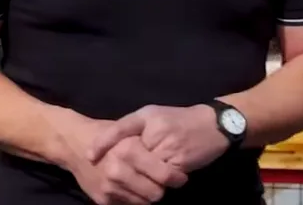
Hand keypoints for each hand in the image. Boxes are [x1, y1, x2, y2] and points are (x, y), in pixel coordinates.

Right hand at [85, 137, 187, 204]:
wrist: (73, 143)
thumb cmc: (106, 132)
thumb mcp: (129, 128)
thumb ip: (150, 143)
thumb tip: (175, 158)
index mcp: (128, 151)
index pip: (164, 176)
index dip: (176, 177)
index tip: (180, 177)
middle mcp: (118, 171)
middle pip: (156, 193)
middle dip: (162, 188)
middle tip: (162, 181)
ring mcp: (110, 188)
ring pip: (144, 202)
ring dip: (148, 194)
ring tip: (147, 183)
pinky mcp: (103, 200)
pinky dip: (134, 198)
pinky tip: (133, 187)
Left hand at [90, 104, 226, 173]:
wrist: (213, 125)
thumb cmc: (178, 120)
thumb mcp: (152, 116)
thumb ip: (131, 128)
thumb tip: (107, 147)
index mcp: (146, 116)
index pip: (119, 128)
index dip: (102, 142)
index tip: (89, 157)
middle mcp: (155, 130)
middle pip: (129, 154)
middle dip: (122, 169)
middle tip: (114, 177)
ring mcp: (168, 147)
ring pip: (144, 171)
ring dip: (140, 181)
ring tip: (137, 185)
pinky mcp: (180, 163)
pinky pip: (161, 180)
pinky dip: (156, 185)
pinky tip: (154, 186)